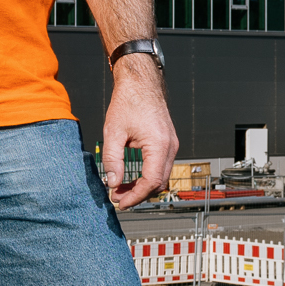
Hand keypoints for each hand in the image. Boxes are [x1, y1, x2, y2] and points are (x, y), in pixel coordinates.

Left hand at [101, 59, 177, 209]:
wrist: (140, 83)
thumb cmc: (128, 102)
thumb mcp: (113, 132)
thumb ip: (112, 160)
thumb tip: (112, 183)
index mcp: (159, 145)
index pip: (151, 182)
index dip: (135, 196)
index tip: (119, 202)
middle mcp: (170, 147)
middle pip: (159, 183)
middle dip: (138, 194)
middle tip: (117, 197)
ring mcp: (171, 145)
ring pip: (161, 177)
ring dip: (143, 186)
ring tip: (121, 189)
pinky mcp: (168, 143)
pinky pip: (161, 167)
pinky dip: (147, 176)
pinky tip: (131, 178)